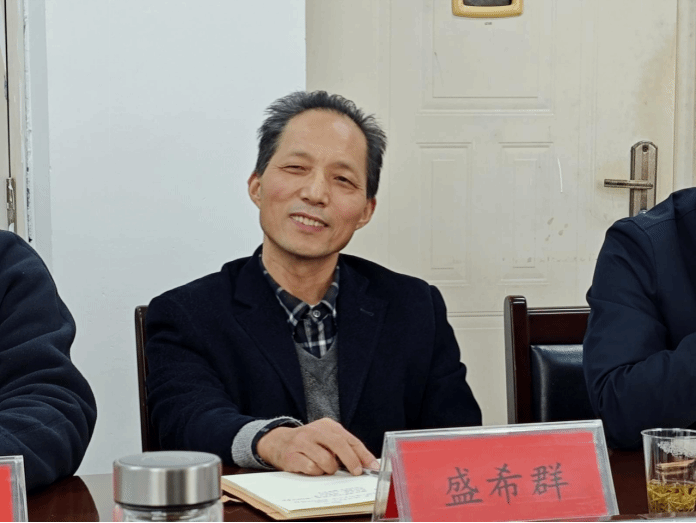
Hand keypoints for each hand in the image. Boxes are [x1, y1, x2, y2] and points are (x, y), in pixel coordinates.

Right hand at [256, 417, 378, 475]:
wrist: (278, 442)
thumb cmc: (308, 443)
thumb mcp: (326, 438)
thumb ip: (343, 447)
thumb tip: (364, 463)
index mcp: (327, 425)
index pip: (350, 439)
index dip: (363, 454)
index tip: (373, 466)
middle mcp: (315, 430)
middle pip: (339, 445)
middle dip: (351, 461)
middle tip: (356, 472)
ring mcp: (302, 442)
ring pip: (326, 460)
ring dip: (329, 469)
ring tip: (325, 467)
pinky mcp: (292, 455)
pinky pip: (311, 468)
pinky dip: (316, 472)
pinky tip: (312, 468)